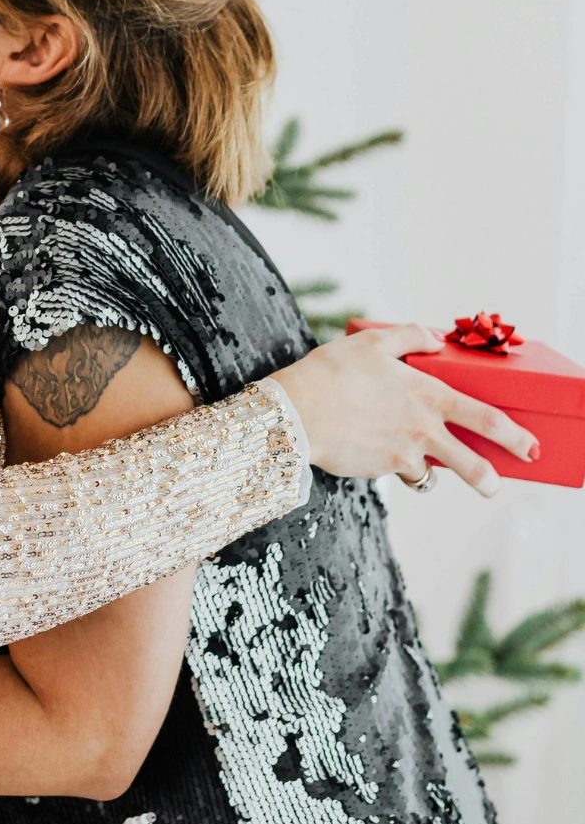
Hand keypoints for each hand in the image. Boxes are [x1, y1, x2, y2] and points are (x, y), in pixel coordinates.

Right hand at [269, 324, 538, 495]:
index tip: (528, 446)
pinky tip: (377, 453)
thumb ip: (409, 337)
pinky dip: (393, 467)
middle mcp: (422, 429)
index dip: (512, 434)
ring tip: (424, 471)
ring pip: (430, 475)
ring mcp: (402, 454)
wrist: (295, 412)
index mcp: (428, 394)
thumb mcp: (372, 342)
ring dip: (432, 475)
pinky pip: (396, 473)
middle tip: (495, 486)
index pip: (484, 417)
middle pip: (471, 463)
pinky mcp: (379, 471)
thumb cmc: (331, 372)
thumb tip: (435, 339)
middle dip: (488, 478)